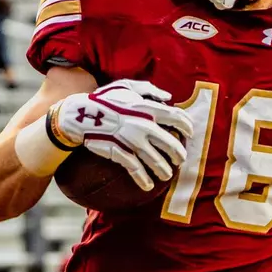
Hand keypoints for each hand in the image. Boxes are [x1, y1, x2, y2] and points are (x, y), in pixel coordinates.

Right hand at [49, 80, 193, 190]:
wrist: (81, 114)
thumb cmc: (106, 99)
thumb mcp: (126, 86)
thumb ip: (149, 89)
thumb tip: (168, 96)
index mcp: (147, 108)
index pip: (176, 117)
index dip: (187, 125)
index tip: (191, 133)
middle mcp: (143, 125)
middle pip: (170, 143)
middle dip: (178, 154)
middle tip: (181, 159)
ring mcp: (132, 141)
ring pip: (156, 160)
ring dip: (164, 170)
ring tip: (167, 175)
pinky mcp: (120, 152)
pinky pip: (135, 168)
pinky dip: (143, 179)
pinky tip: (148, 185)